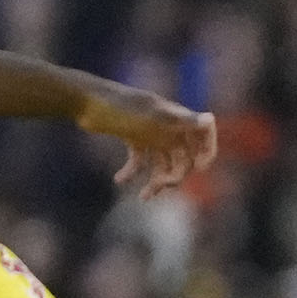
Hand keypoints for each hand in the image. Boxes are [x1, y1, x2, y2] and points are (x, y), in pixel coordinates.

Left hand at [78, 83, 216, 198]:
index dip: (207, 150)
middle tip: (160, 186)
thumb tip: (210, 118)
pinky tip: (119, 180)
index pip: (204, 132)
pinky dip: (131, 172)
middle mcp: (166, 125)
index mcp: (176, 117)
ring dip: (155, 181)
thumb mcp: (152, 115)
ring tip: (143, 197)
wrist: (86, 100)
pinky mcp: (132, 137)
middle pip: (183, 156)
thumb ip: (181, 119)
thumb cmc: (120, 106)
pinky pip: (139, 161)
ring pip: (162, 163)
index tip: (200, 169)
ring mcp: (149, 132)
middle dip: (175, 174)